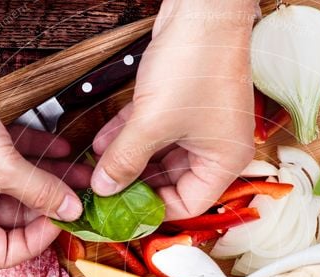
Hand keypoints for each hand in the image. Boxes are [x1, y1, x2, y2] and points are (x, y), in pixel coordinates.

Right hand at [0, 51, 88, 267]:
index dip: (36, 242)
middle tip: (79, 197)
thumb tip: (70, 211)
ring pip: (17, 188)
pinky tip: (61, 147)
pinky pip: (11, 162)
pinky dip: (35, 155)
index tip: (61, 222)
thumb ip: (41, 192)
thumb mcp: (2, 168)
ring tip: (81, 172)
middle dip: (49, 205)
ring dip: (49, 179)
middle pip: (14, 219)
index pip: (3, 254)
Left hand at [91, 0, 255, 219]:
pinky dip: (131, 136)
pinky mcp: (184, 106)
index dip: (153, 210)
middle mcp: (216, 148)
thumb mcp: (152, 122)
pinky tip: (102, 142)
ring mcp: (199, 126)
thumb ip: (125, 159)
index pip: (188, 204)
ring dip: (127, 159)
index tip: (121, 213)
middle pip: (171, 181)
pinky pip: (155, 132)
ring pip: (158, 155)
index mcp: (224, 161)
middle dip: (134, 183)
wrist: (203, 9)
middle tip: (104, 191)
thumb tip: (104, 187)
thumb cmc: (196, 63)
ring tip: (95, 166)